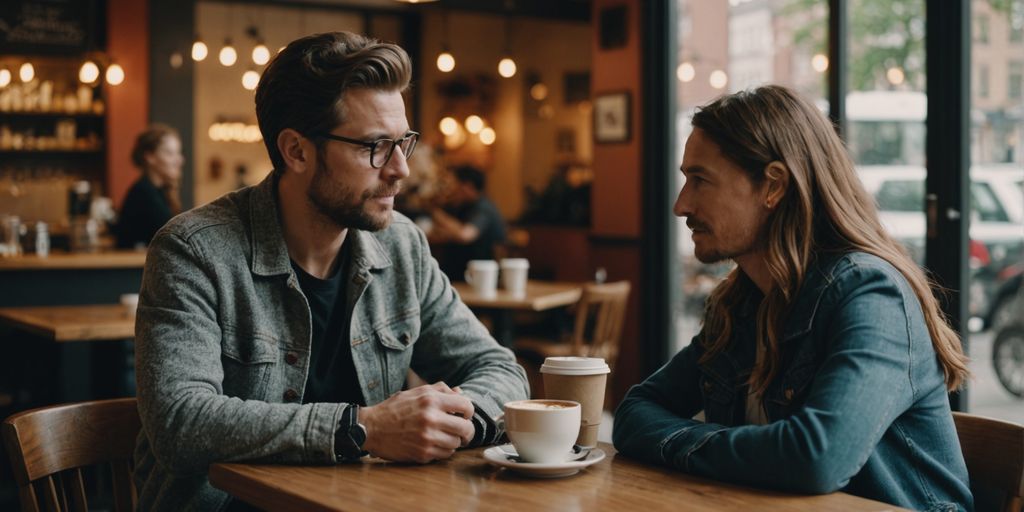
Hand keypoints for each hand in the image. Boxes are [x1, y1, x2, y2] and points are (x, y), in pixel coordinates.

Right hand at [360, 382, 474, 462]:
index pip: (466, 405)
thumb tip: (461, 393)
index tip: (464, 415)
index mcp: (431, 400)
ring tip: (445, 436)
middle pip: (466, 428)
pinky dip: (444, 450)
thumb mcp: (416, 392)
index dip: (469, 411)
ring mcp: (427, 438)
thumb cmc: (395, 408)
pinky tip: (435, 444)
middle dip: (467, 430)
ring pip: (457, 444)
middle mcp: (431, 418)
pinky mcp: (422, 453)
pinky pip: (445, 455)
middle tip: (463, 431)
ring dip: (454, 441)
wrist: (372, 428)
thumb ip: (440, 390)